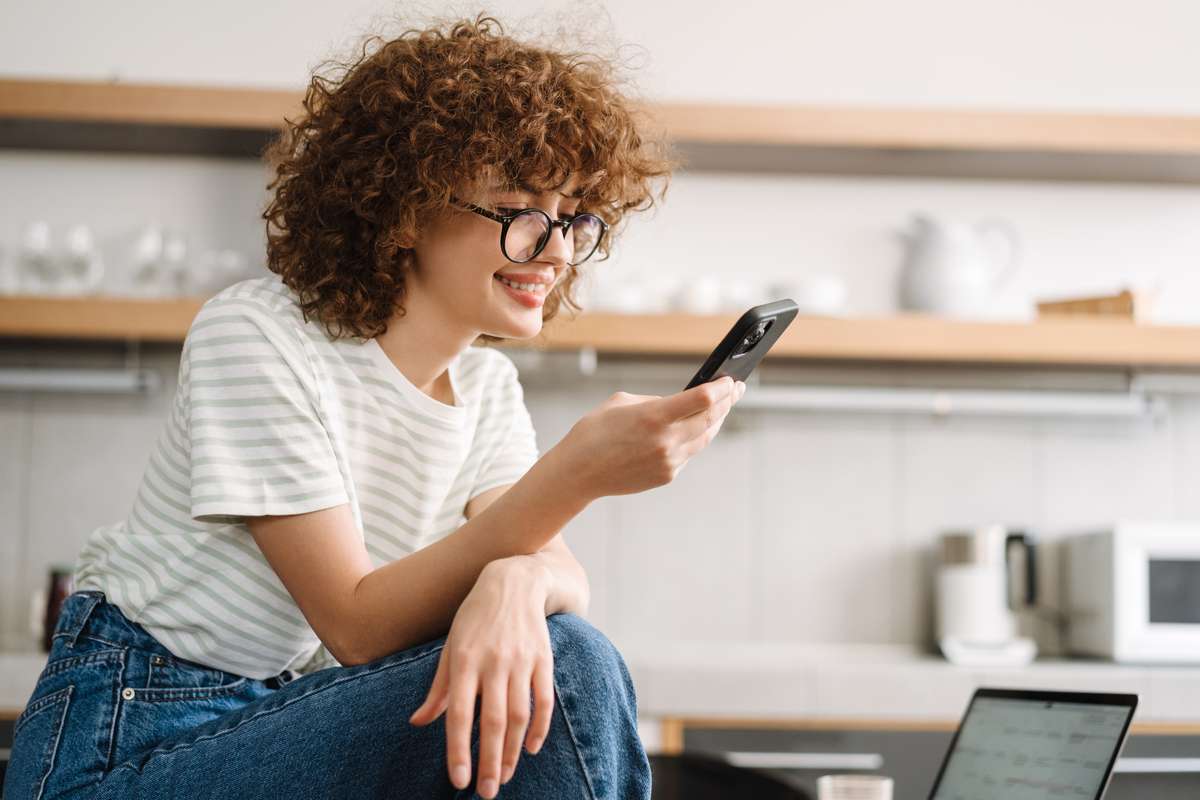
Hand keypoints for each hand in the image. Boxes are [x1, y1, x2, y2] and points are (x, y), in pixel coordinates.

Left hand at [408, 557, 553, 798]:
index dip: (459, 750)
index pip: (459, 715)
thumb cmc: (475, 617)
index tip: (459, 781)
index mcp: (465, 661)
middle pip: (493, 722)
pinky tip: (531, 748)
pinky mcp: (543, 659)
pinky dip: (540, 727)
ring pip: (519, 716)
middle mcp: (494, 662)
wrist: (514, 581)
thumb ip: (439, 688)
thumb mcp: (450, 647)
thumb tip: (418, 722)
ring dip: (513, 751)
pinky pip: (544, 700)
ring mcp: (521, 660)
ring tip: (504, 777)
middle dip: (490, 762)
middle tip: (486, 793)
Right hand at [554, 376, 745, 500]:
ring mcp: (669, 461)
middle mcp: (666, 440)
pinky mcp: (667, 475)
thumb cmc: (595, 431)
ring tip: (723, 407)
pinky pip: (689, 452)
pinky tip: (698, 428)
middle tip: (736, 389)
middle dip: (727, 402)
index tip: (731, 380)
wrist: (579, 471)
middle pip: (711, 418)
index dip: (722, 388)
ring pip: (705, 437)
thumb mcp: (622, 402)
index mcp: (654, 416)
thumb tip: (681, 403)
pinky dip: (696, 438)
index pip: (703, 399)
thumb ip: (656, 402)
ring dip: (717, 420)